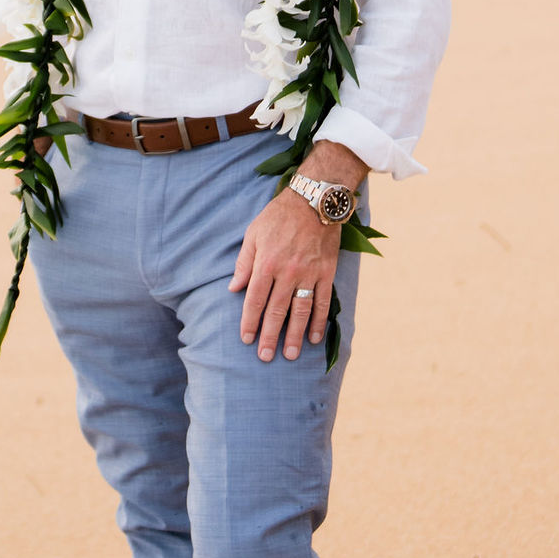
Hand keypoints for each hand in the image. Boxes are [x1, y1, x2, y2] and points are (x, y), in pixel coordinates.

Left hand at [229, 140, 364, 362]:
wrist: (314, 200)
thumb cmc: (278, 216)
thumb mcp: (253, 234)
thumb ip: (243, 263)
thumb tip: (233, 289)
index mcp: (266, 263)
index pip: (254, 300)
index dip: (250, 322)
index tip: (247, 339)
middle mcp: (287, 272)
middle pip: (276, 311)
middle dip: (269, 336)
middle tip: (265, 357)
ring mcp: (308, 274)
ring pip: (300, 311)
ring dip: (294, 335)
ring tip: (290, 355)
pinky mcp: (326, 272)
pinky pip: (323, 302)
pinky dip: (319, 321)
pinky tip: (315, 338)